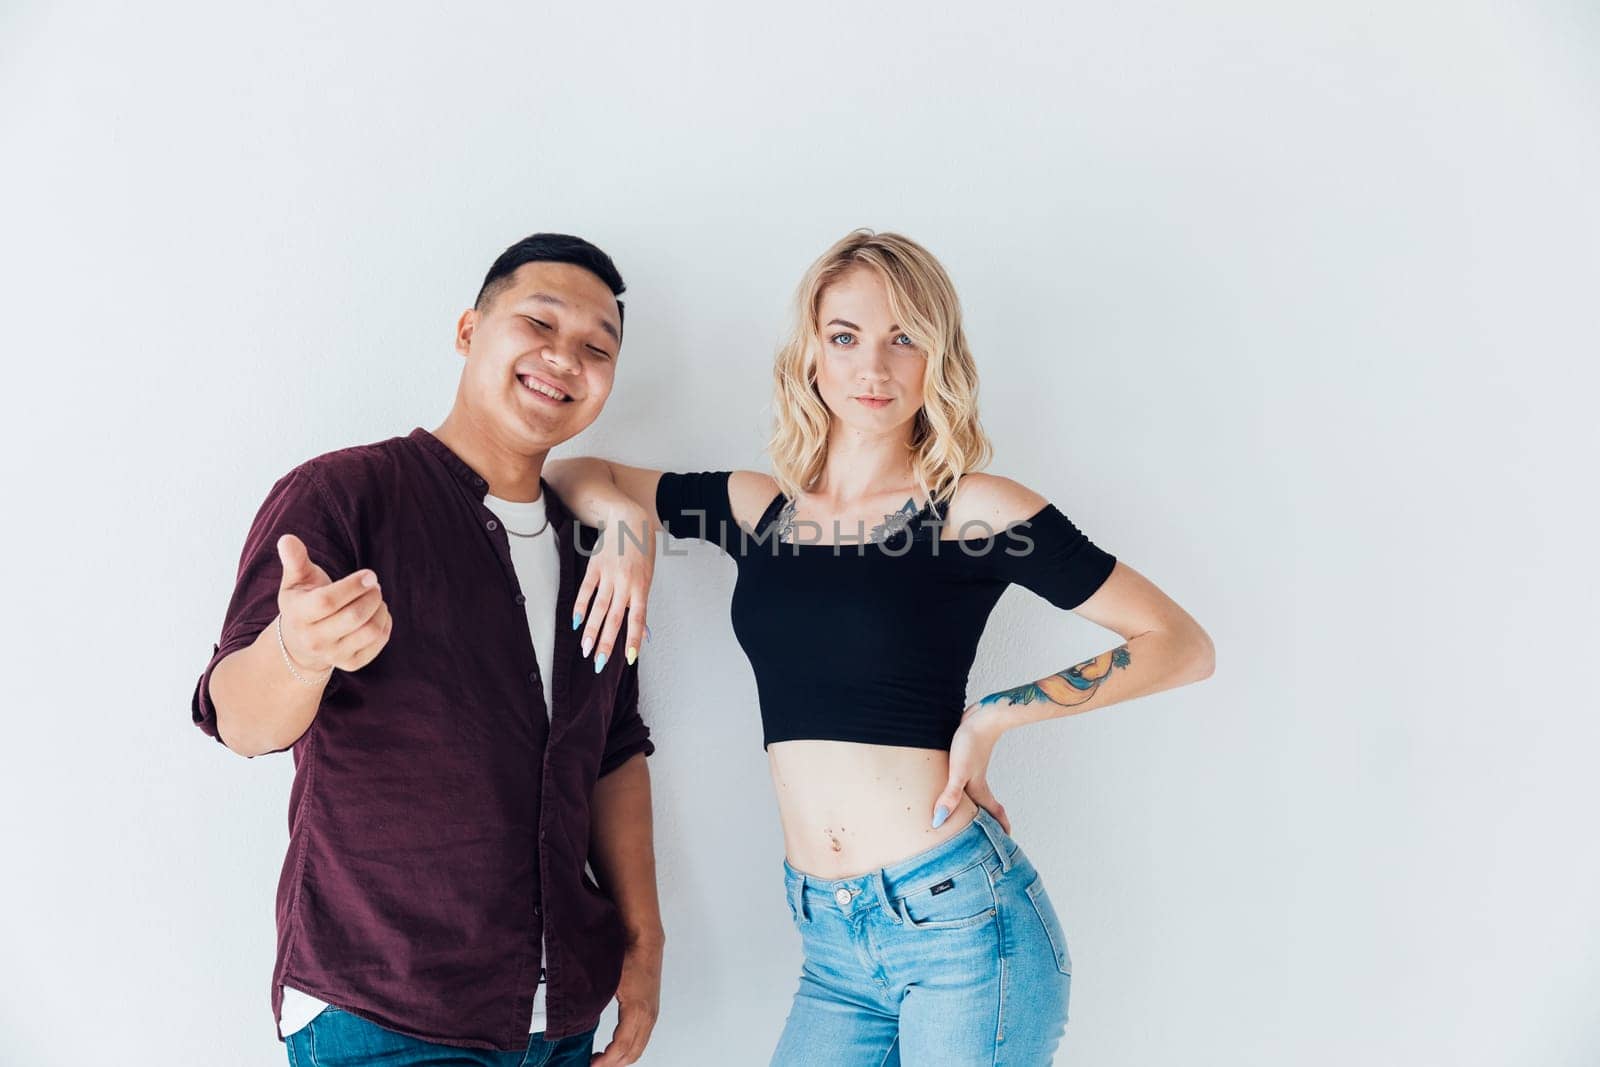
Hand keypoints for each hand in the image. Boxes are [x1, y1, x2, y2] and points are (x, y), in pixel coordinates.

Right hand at [276, 534, 390, 674]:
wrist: (300, 643)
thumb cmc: (303, 602)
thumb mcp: (295, 581)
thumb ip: (295, 560)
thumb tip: (287, 539)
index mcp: (299, 615)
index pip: (328, 601)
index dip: (353, 586)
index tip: (370, 574)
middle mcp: (314, 640)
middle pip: (354, 617)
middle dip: (371, 596)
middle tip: (374, 584)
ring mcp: (333, 655)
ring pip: (370, 631)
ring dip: (381, 609)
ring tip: (375, 597)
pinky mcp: (351, 664)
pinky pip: (378, 642)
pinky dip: (385, 624)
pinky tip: (377, 613)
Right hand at [575, 504, 655, 670]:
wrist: (630, 523)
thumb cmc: (641, 554)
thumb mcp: (647, 579)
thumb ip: (641, 607)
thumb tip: (645, 635)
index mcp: (641, 588)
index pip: (638, 618)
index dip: (633, 638)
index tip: (629, 658)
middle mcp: (625, 583)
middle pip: (615, 618)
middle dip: (606, 642)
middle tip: (598, 662)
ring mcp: (609, 575)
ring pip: (598, 607)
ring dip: (590, 630)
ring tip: (585, 649)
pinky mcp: (595, 567)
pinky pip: (586, 590)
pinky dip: (580, 606)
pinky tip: (575, 622)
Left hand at [591, 937, 661, 1064]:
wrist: (645, 941)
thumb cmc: (627, 956)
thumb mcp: (607, 981)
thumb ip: (595, 1003)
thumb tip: (579, 1022)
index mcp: (636, 1010)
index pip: (621, 1047)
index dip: (605, 1061)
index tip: (591, 1065)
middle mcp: (648, 1016)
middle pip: (632, 1053)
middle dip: (613, 1064)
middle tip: (593, 1065)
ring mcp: (652, 1014)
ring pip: (639, 1048)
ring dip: (621, 1058)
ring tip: (602, 1059)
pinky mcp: (651, 1011)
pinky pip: (642, 1039)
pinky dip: (629, 1049)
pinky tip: (614, 1047)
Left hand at [933, 704, 1010, 833]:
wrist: (981, 716)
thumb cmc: (972, 743)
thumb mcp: (959, 772)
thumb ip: (951, 796)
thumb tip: (939, 820)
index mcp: (979, 789)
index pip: (994, 814)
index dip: (1000, 828)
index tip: (1005, 841)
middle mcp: (977, 782)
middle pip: (983, 806)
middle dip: (984, 820)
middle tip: (982, 835)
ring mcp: (971, 770)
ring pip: (972, 792)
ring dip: (971, 804)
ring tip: (964, 815)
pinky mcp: (964, 758)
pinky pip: (961, 779)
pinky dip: (958, 788)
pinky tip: (949, 784)